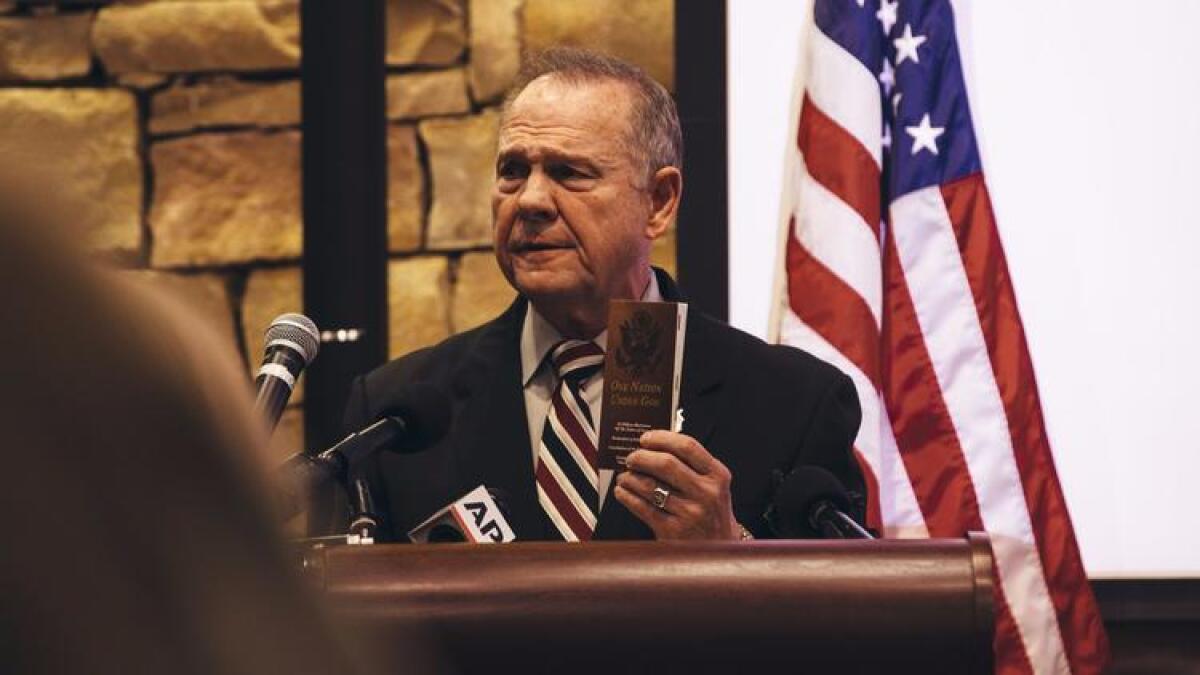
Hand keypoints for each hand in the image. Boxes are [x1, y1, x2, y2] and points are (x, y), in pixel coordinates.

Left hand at [613, 430, 739, 539]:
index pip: (688, 446)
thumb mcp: (714, 487)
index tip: (646, 438)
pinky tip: (622, 492)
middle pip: (666, 463)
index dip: (662, 438)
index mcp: (718, 476)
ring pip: (650, 486)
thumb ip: (692, 466)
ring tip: (624, 476)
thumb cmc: (712, 514)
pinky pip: (642, 507)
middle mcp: (706, 493)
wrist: (719, 552)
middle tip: (631, 458)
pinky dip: (627, 496)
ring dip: (630, 477)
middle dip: (642, 457)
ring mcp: (690, 513)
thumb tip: (654, 447)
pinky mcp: (672, 531)